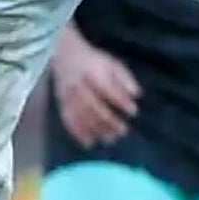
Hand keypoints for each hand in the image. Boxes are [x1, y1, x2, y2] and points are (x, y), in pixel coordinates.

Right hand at [52, 31, 139, 148]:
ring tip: (110, 139)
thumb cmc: (94, 62)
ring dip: (96, 130)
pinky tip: (89, 143)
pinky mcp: (62, 104)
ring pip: (82, 116)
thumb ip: (125, 78)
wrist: (64, 56)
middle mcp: (80, 85)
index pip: (109, 88)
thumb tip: (137, 95)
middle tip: (123, 131)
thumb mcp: (112, 63)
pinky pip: (69, 121)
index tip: (134, 112)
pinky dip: (78, 133)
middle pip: (94, 105)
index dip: (121, 101)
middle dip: (109, 121)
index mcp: (94, 72)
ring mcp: (69, 95)